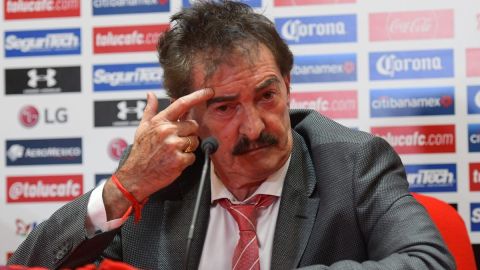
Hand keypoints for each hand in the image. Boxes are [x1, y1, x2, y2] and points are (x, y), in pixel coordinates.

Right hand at [109, 89, 213, 203]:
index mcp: (160, 121)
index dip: (198, 96)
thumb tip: (151, 94)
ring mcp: (174, 146)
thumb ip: (150, 110)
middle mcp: (167, 131)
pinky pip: (193, 156)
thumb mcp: (142, 128)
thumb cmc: (140, 151)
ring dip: (187, 147)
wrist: (136, 175)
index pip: (182, 103)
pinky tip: (174, 161)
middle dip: (188, 133)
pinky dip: (186, 160)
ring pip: (194, 141)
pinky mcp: (179, 160)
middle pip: (193, 125)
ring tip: (172, 152)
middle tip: (175, 142)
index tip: (210, 91)